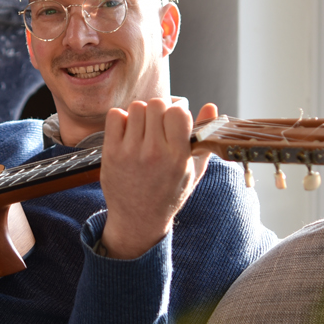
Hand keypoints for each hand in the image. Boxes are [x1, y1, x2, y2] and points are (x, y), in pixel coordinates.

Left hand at [97, 100, 215, 259]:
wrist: (139, 219)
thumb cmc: (169, 193)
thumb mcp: (193, 169)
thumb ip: (203, 136)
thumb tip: (211, 106)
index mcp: (178, 157)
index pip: (178, 112)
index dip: (177, 112)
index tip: (174, 122)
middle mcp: (155, 153)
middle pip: (156, 104)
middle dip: (159, 110)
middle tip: (158, 124)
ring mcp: (131, 152)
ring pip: (136, 107)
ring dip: (141, 114)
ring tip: (143, 129)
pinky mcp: (111, 153)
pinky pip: (115, 116)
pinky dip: (121, 119)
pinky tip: (128, 132)